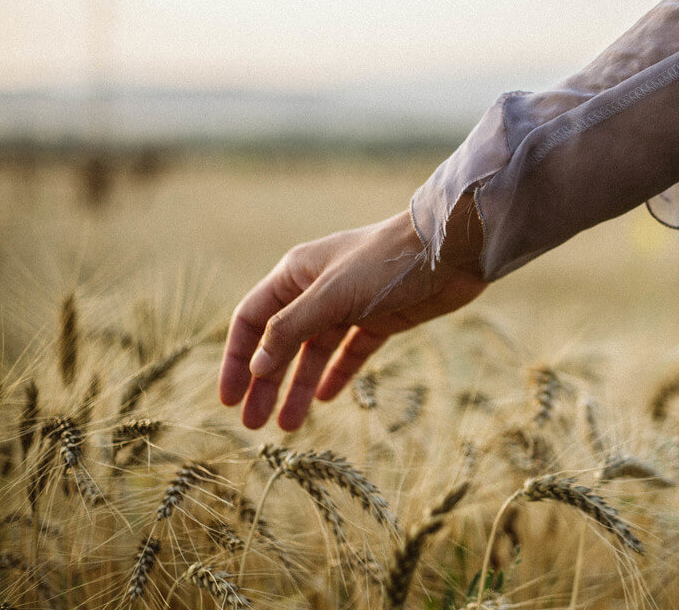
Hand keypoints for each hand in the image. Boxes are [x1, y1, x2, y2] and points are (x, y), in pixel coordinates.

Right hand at [218, 195, 486, 430]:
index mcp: (296, 274)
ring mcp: (349, 306)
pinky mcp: (380, 320)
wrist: (449, 252)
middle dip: (265, 383)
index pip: (252, 320)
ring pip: (315, 353)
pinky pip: (350, 352)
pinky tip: (326, 399)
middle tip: (252, 425)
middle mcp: (317, 290)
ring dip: (299, 387)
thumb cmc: (385, 263)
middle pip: (280, 342)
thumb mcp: (331, 296)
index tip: (229, 399)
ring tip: (287, 426)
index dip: (237, 359)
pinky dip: (337, 373)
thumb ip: (291, 330)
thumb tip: (256, 368)